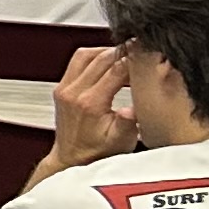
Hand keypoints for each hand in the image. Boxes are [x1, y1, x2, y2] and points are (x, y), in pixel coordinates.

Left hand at [47, 48, 137, 169]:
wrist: (71, 158)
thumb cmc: (97, 152)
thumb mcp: (120, 141)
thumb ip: (127, 124)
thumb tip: (133, 109)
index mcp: (90, 103)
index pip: (115, 69)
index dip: (134, 59)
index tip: (148, 53)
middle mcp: (73, 92)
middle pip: (100, 58)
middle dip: (122, 51)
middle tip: (140, 50)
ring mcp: (64, 89)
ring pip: (85, 55)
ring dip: (106, 51)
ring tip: (125, 55)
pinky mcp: (61, 88)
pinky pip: (76, 62)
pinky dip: (94, 57)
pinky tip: (108, 63)